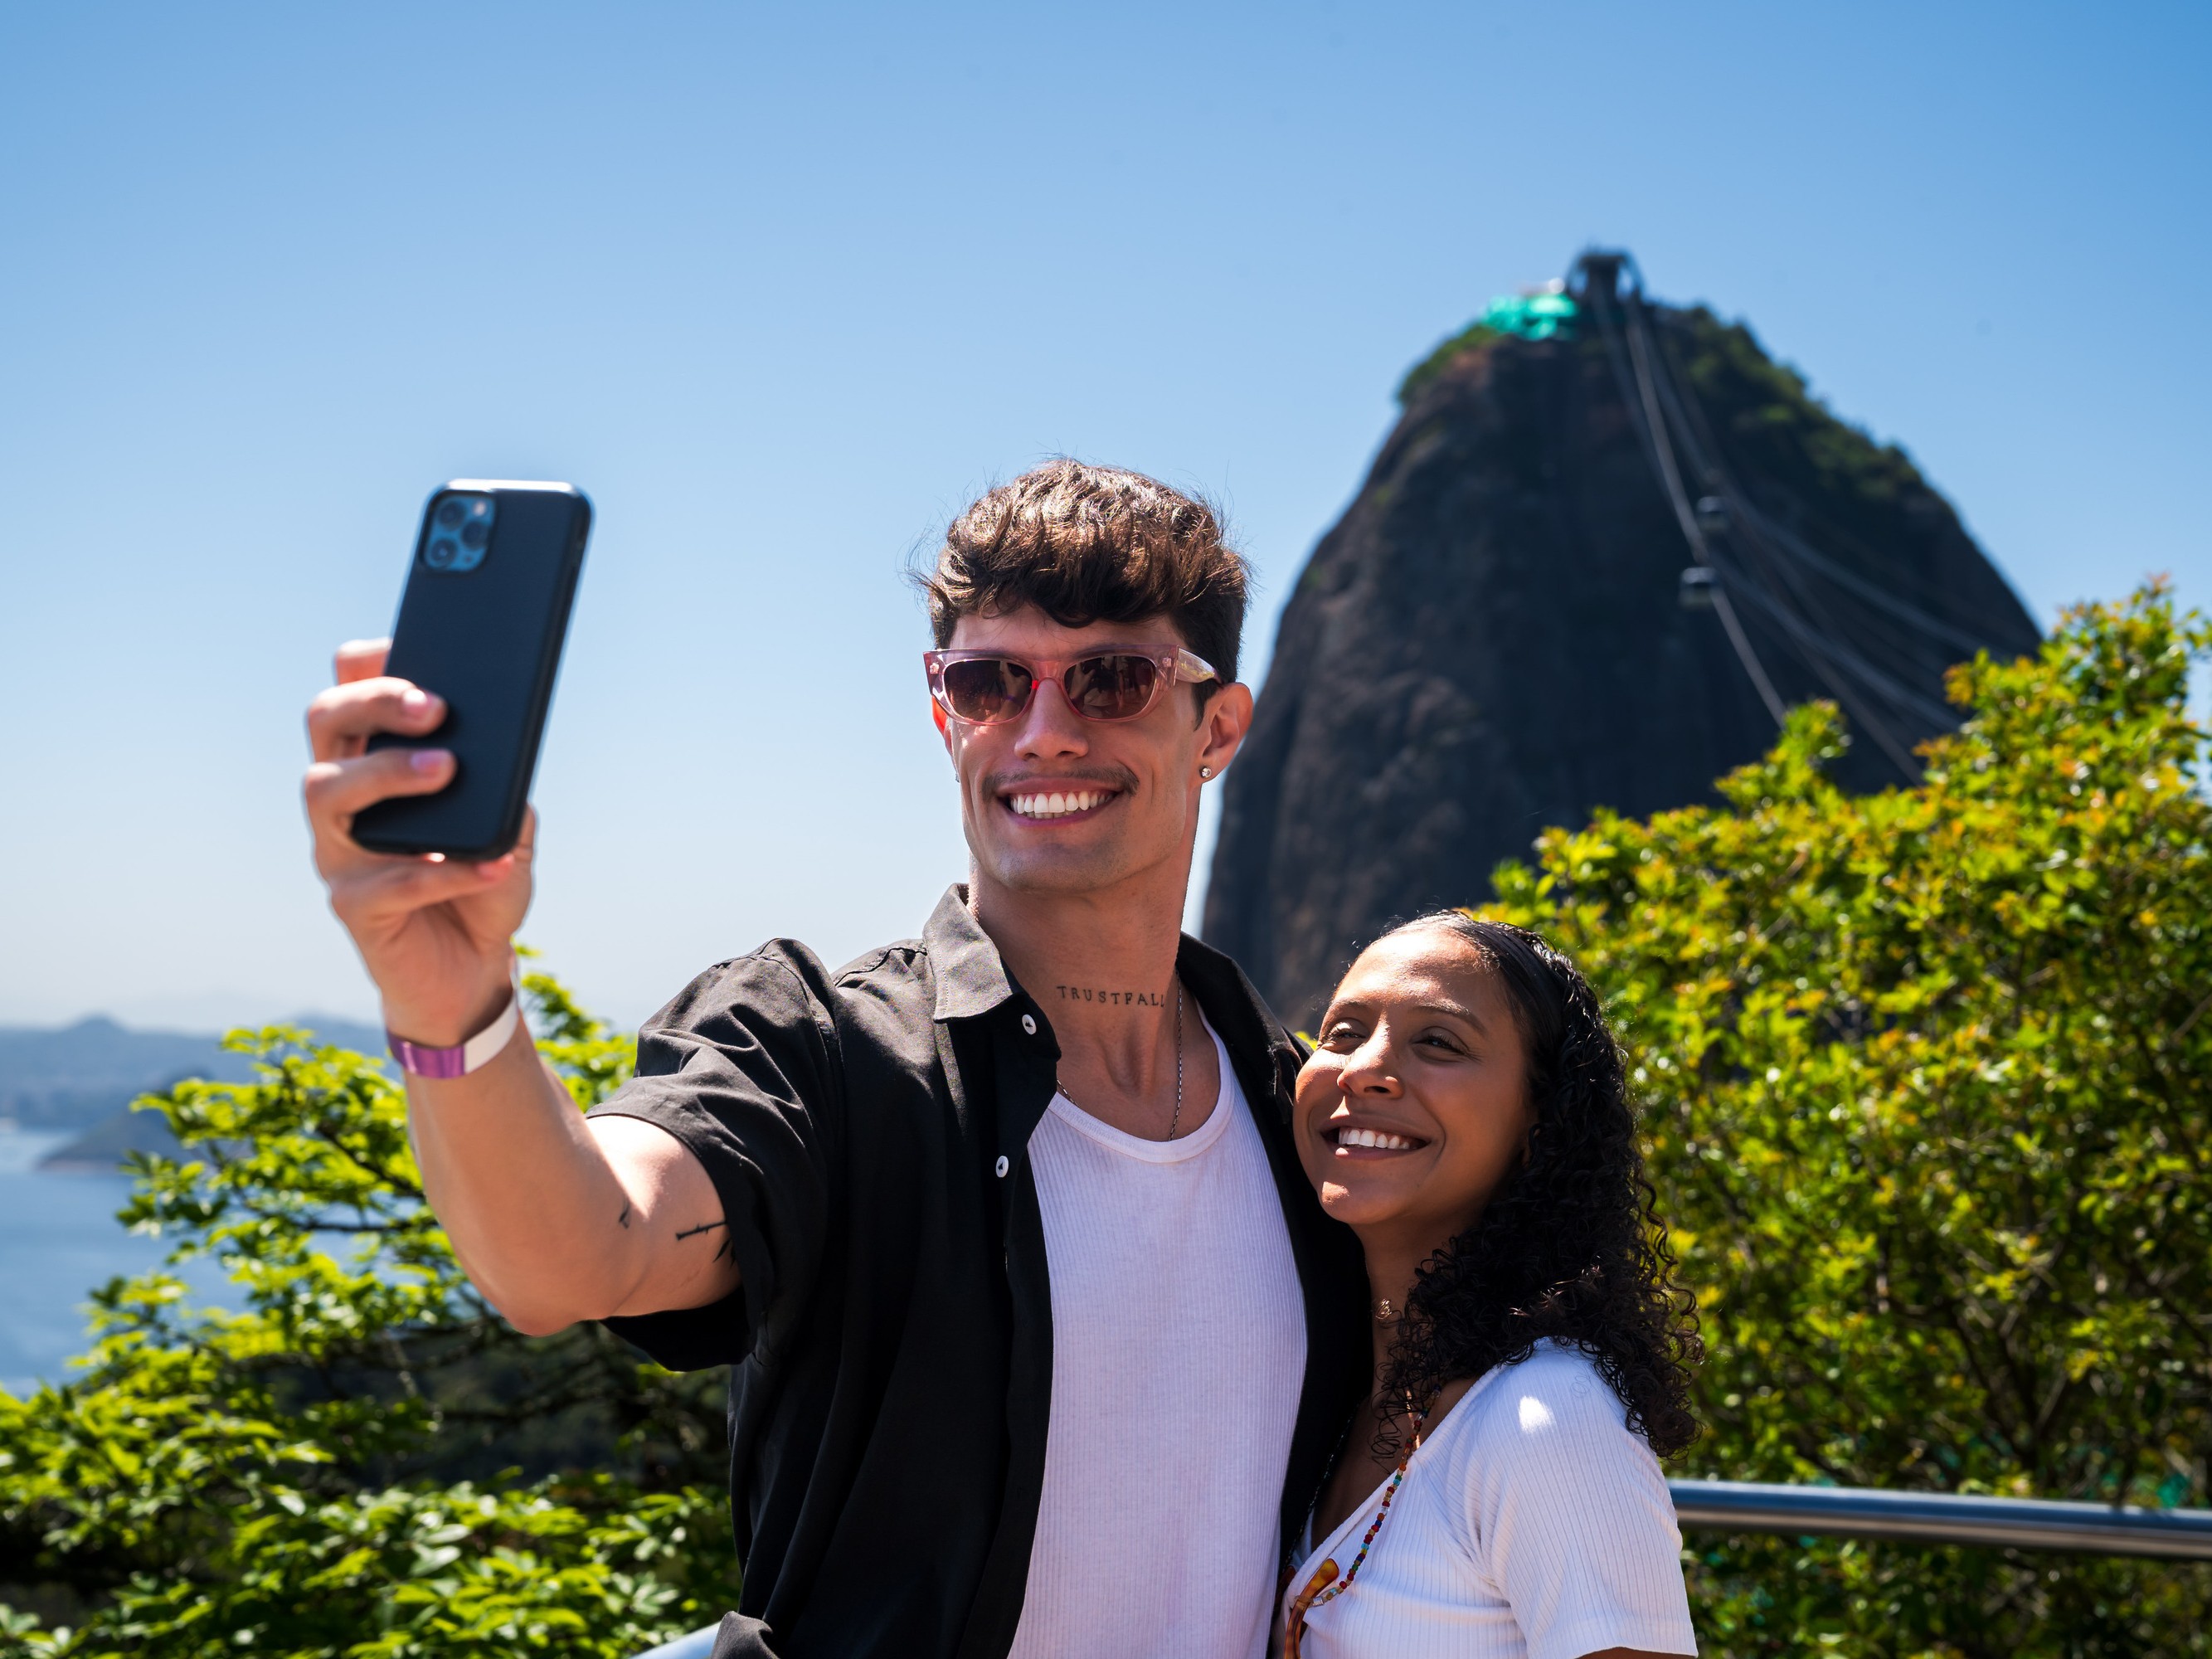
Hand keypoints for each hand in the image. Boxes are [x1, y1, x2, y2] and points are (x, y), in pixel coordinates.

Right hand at [304, 639, 532, 1044]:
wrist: (473, 967)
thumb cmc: (481, 881)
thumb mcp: (509, 824)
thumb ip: (504, 784)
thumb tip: (505, 747)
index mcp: (373, 763)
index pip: (346, 692)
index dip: (367, 663)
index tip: (409, 643)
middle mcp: (342, 799)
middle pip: (324, 721)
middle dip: (373, 700)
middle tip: (434, 706)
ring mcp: (338, 852)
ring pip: (327, 791)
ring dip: (387, 771)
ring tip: (448, 769)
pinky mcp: (354, 908)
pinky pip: (389, 881)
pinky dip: (446, 869)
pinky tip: (493, 864)